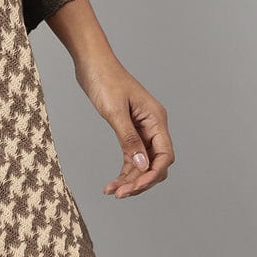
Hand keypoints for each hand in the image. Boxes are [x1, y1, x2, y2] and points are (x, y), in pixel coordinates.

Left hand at [75, 56, 174, 199]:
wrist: (91, 62)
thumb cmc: (104, 79)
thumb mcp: (114, 111)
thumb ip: (129, 139)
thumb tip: (142, 165)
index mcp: (156, 119)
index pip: (164, 155)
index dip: (153, 174)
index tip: (135, 188)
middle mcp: (153, 125)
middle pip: (155, 163)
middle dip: (141, 181)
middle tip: (120, 194)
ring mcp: (141, 128)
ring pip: (142, 162)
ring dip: (130, 179)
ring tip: (112, 191)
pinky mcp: (129, 129)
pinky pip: (132, 155)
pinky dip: (124, 170)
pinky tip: (112, 182)